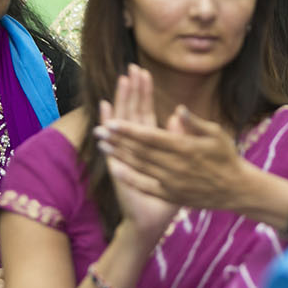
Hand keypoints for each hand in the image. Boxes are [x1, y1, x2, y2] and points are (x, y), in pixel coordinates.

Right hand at [95, 66, 179, 237]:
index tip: (144, 73)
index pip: (144, 112)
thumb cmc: (171, 194)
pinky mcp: (116, 164)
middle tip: (131, 68)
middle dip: (132, 91)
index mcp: (150, 145)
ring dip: (121, 101)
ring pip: (122, 123)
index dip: (144, 93)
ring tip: (122, 80)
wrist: (153, 219)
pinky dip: (108, 124)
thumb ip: (180, 138)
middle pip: (132, 112)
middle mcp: (134, 147)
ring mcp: (123, 155)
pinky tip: (106, 108)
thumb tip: (178, 115)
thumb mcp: (182, 163)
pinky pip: (112, 140)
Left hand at [97, 71, 249, 214]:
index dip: (129, 130)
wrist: (236, 190)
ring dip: (119, 155)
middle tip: (99, 131)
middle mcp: (176, 166)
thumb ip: (194, 123)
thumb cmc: (227, 157)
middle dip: (118, 140)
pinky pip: (146, 185)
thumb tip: (178, 109)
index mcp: (185, 148)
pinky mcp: (172, 195)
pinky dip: (130, 177)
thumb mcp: (216, 134)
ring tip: (103, 145)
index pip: (151, 137)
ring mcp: (172, 182)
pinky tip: (116, 168)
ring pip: (140, 166)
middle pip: (140, 151)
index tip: (112, 122)